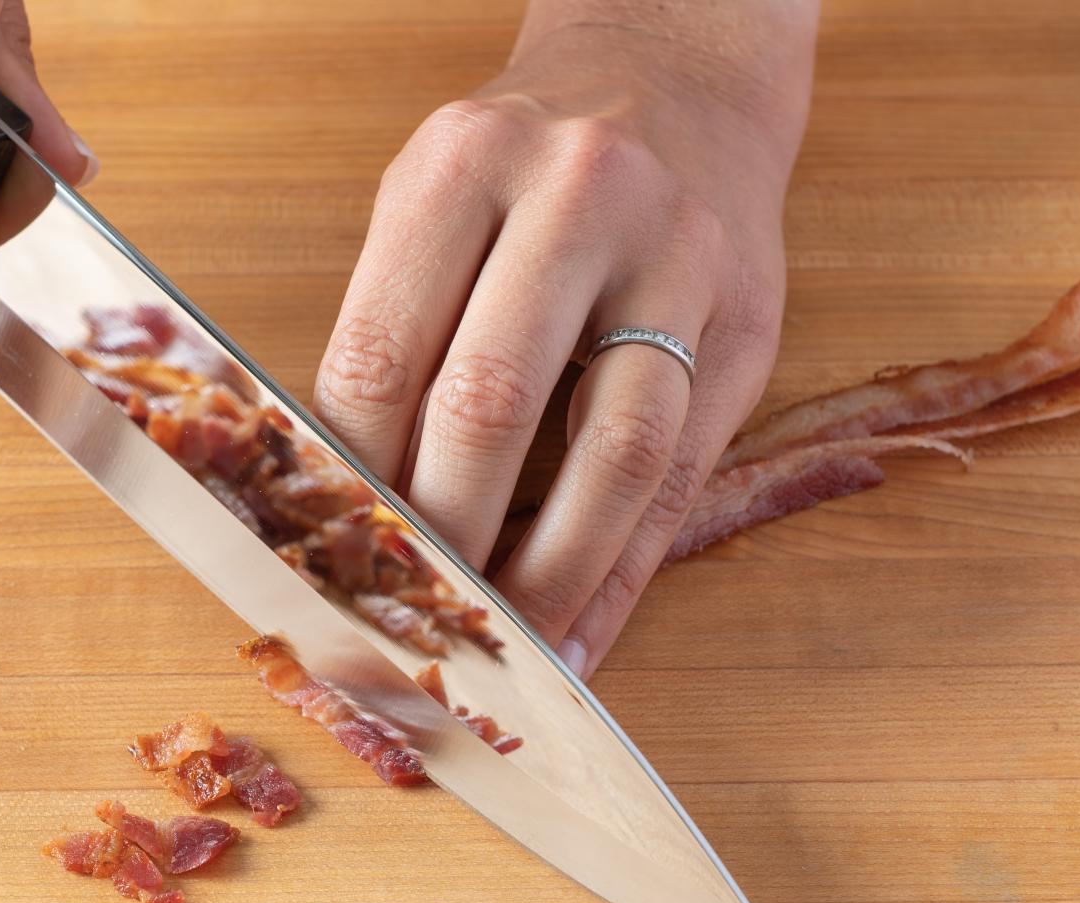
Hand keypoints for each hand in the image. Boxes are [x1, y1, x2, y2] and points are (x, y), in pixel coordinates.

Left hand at [312, 0, 817, 676]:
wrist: (680, 74)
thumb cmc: (526, 165)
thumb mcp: (435, 201)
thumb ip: (394, 328)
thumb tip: (343, 504)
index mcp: (465, 167)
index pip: (381, 352)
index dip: (351, 477)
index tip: (329, 559)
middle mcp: (578, 197)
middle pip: (491, 402)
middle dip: (443, 536)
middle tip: (407, 620)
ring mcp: (677, 257)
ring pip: (614, 452)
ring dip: (548, 574)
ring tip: (503, 651)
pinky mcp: (750, 318)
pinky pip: (685, 472)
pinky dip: (625, 571)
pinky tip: (583, 634)